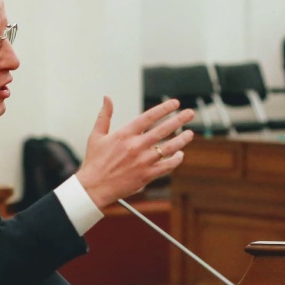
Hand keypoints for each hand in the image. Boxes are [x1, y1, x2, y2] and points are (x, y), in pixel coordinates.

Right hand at [76, 97, 195, 208]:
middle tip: (190, 113)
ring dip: (182, 139)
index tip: (175, 103)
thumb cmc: (94, 162)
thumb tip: (107, 98)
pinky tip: (180, 154)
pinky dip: (176, 160)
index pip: (149, 117)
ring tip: (190, 133)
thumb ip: (104, 115)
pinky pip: (167, 166)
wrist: (94, 187)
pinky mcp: (146, 175)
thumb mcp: (96, 136)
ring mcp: (143, 161)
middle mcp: (136, 146)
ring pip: (169, 148)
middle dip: (179, 119)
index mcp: (124, 134)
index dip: (164, 108)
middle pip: (163, 130)